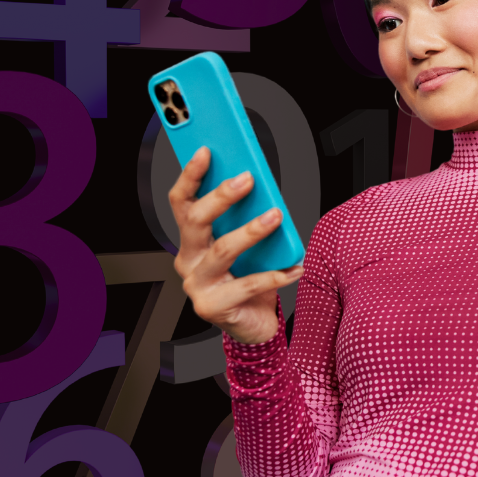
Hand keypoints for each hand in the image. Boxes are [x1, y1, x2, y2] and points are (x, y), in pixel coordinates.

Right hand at [169, 146, 303, 343]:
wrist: (252, 325)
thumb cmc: (248, 279)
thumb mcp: (247, 246)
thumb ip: (245, 220)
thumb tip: (261, 187)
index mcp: (191, 241)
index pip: (182, 202)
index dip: (191, 176)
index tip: (206, 151)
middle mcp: (188, 261)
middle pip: (196, 221)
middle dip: (221, 196)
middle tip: (247, 179)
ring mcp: (198, 285)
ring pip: (222, 250)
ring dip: (251, 230)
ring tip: (275, 216)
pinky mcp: (213, 307)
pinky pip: (248, 285)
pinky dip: (276, 275)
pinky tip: (295, 267)